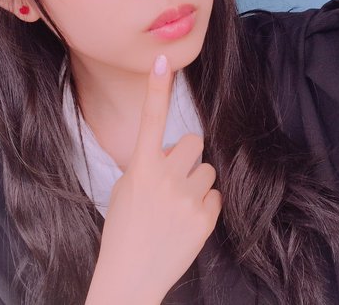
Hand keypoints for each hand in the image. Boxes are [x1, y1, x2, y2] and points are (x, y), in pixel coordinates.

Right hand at [89, 54, 221, 303]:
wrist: (130, 277)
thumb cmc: (123, 231)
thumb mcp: (125, 190)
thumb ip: (147, 166)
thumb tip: (169, 153)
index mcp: (140, 168)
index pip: (151, 120)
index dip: (157, 89)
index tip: (163, 61)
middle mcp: (165, 178)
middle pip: (194, 142)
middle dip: (187, 155)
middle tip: (174, 177)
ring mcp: (187, 198)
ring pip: (208, 170)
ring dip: (196, 182)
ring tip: (178, 205)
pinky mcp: (206, 218)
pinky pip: (215, 195)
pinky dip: (204, 204)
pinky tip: (187, 220)